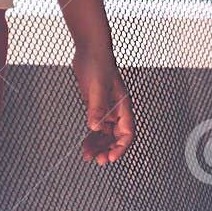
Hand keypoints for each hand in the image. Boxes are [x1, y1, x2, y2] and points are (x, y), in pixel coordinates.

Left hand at [73, 46, 134, 164]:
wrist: (90, 49)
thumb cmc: (99, 63)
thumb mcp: (97, 86)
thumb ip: (96, 107)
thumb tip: (94, 127)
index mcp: (123, 106)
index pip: (127, 133)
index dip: (120, 147)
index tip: (110, 157)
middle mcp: (116, 110)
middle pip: (115, 137)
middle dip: (107, 150)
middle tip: (96, 161)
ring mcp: (105, 109)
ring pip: (104, 134)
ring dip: (98, 145)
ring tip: (87, 156)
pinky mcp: (95, 106)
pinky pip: (95, 126)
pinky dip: (91, 136)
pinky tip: (84, 145)